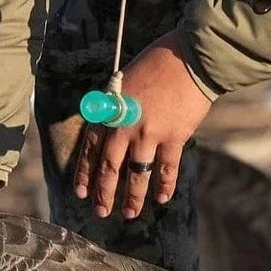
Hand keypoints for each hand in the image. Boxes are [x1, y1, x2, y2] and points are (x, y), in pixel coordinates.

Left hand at [74, 30, 211, 219]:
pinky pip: (166, 168)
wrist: (188, 57)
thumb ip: (115, 109)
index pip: (90, 149)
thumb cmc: (156, 63)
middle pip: (110, 167)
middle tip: (100, 212)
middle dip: (104, 193)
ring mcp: (149, 133)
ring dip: (133, 197)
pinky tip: (161, 198)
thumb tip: (111, 134)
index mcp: (109, 111)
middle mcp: (125, 126)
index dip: (85, 173)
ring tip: (129, 214)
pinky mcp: (174, 136)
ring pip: (137, 174)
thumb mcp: (123, 82)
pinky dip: (164, 185)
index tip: (81, 193)